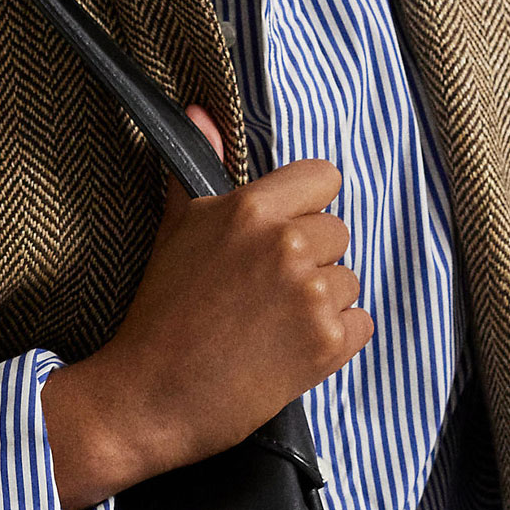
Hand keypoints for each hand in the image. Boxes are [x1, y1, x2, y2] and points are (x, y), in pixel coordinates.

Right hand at [41, 107, 371, 509]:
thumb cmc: (159, 315)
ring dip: (321, 305)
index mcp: (250, 211)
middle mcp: (285, 246)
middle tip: (263, 294)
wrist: (149, 397)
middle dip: (310, 262)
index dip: (306, 208)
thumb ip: (198, 167)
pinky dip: (334, 342)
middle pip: (338, 233)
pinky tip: (288, 350)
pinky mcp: (325, 345)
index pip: (324, 179)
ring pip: (349, 282)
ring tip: (269, 326)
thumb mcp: (175, 230)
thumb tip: (200, 112)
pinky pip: (360, 325)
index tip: (282, 236)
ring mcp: (308, 297)